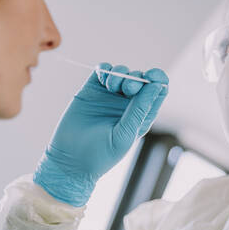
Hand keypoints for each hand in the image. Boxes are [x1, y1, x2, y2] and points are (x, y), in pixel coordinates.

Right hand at [33, 63, 168, 206]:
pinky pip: (102, 71)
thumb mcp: (125, 134)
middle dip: (136, 78)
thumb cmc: (101, 154)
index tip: (152, 77)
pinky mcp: (92, 90)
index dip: (158, 79)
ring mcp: (109, 96)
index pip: (157, 91)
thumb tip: (157, 86)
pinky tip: (103, 80)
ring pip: (122, 73)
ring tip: (111, 86)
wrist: (70, 160)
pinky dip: (105, 69)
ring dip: (120, 73)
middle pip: (140, 79)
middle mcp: (127, 104)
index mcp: (141, 115)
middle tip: (127, 89)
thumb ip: (140, 109)